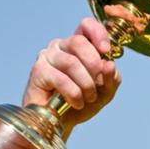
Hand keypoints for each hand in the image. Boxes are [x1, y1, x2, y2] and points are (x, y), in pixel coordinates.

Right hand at [23, 18, 120, 138]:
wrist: (61, 123)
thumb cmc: (80, 103)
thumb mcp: (104, 92)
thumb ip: (111, 78)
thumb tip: (109, 64)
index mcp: (77, 45)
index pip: (86, 25)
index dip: (98, 33)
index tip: (106, 51)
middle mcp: (60, 47)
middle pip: (79, 42)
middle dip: (94, 65)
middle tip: (97, 84)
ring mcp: (47, 57)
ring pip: (71, 62)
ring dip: (86, 84)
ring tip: (88, 98)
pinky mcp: (38, 72)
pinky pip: (61, 79)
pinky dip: (74, 93)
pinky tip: (76, 102)